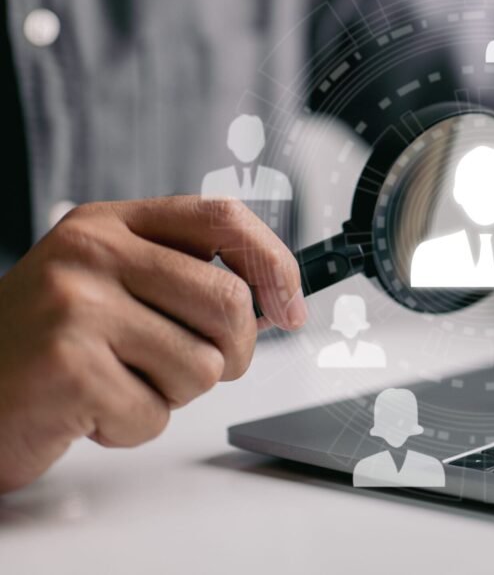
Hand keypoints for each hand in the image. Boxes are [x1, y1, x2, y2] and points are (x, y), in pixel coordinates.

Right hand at [0, 196, 305, 492]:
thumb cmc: (51, 344)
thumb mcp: (112, 284)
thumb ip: (185, 279)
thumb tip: (280, 300)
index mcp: (110, 224)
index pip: (223, 219)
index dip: (274, 263)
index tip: (290, 307)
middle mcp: (91, 253)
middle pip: (229, 302)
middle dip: (230, 353)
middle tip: (190, 368)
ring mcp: (76, 307)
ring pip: (202, 367)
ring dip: (172, 394)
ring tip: (118, 383)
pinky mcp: (67, 368)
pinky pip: (154, 413)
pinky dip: (130, 426)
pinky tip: (88, 410)